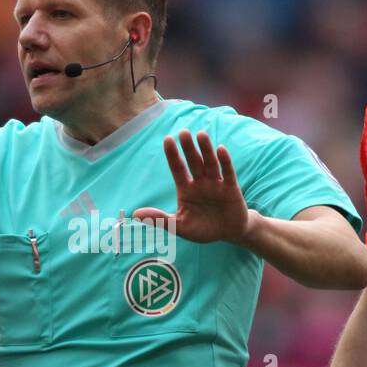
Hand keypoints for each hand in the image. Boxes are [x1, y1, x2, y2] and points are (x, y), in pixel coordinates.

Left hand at [134, 130, 251, 243]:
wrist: (228, 235)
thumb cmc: (202, 230)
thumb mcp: (178, 227)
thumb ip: (159, 219)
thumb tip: (135, 214)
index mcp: (186, 189)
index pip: (178, 168)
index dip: (173, 155)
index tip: (167, 139)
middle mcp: (200, 183)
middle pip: (193, 162)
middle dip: (188, 148)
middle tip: (183, 132)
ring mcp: (216, 184)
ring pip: (210, 163)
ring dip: (206, 150)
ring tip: (201, 134)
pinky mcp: (231, 189)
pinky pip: (227, 173)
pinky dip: (225, 162)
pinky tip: (220, 149)